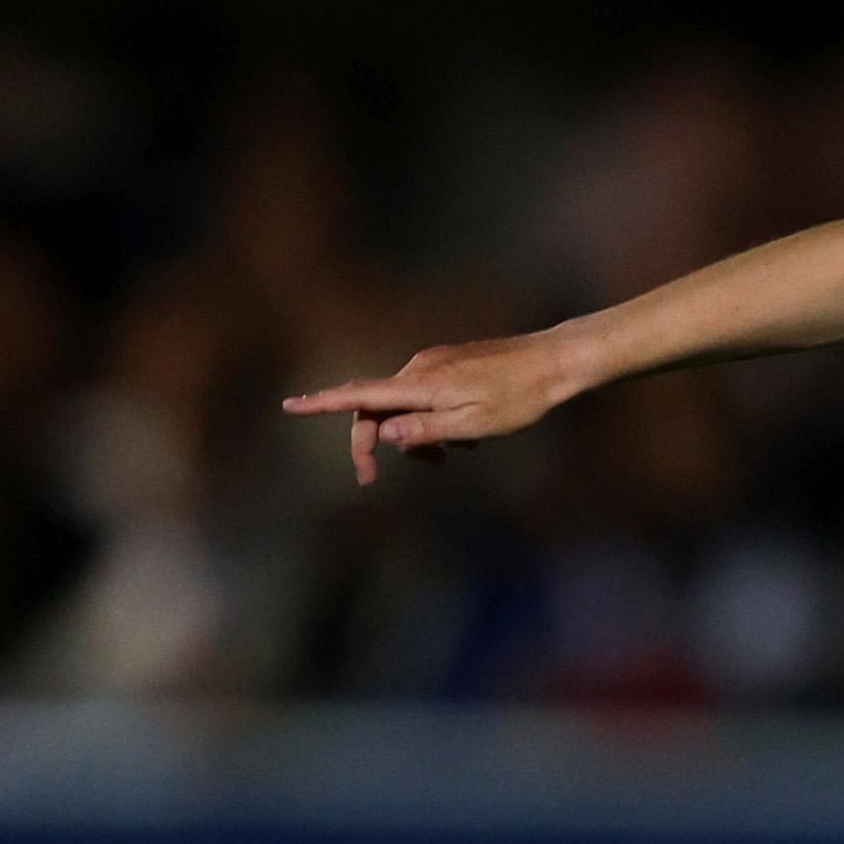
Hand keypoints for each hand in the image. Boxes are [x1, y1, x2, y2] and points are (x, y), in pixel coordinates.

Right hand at [283, 329, 580, 484]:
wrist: (552, 363)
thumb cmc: (518, 398)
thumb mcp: (473, 425)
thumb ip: (425, 430)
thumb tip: (383, 435)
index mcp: (420, 384)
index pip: (360, 395)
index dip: (323, 403)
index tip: (291, 407)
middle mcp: (419, 369)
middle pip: (374, 406)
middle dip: (369, 442)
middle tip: (369, 479)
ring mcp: (434, 365)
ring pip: (402, 405)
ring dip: (410, 436)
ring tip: (444, 459)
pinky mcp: (450, 366)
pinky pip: (424, 397)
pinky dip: (430, 421)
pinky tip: (464, 440)